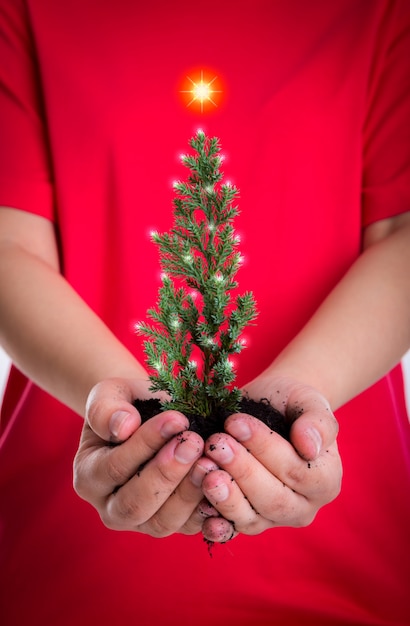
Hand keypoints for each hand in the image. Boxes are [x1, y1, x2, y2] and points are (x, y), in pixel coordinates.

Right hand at [73, 377, 211, 536]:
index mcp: (89, 476)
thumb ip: (106, 408)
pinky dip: (209, 510)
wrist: (150, 417)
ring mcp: (143, 523)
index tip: (176, 419)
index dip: (146, 444)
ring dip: (189, 492)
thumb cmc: (128, 404)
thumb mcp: (110, 394)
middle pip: (135, 505)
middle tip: (194, 442)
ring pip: (163, 522)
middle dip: (167, 474)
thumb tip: (122, 427)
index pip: (114, 467)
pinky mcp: (174, 525)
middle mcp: (111, 508)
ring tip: (210, 460)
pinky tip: (224, 484)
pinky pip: (191, 527)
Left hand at [200, 375, 341, 541]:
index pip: (296, 471)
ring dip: (225, 497)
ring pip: (251, 518)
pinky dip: (215, 523)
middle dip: (241, 471)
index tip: (235, 423)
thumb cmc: (291, 403)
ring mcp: (273, 519)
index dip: (264, 448)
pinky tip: (199, 509)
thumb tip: (309, 446)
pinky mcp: (246, 521)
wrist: (270, 408)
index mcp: (326, 480)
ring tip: (203, 470)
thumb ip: (318, 423)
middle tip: (215, 445)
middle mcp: (303, 507)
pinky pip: (230, 528)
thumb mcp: (309, 402)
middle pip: (273, 499)